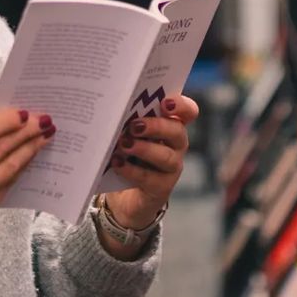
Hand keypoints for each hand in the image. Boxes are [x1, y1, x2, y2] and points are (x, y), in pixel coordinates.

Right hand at [0, 107, 54, 290]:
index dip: (5, 121)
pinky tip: (28, 161)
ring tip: (43, 138)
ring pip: (9, 166)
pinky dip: (19, 171)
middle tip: (42, 120)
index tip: (22, 113)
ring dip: (29, 150)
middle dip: (24, 132)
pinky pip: (6, 186)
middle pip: (0, 147)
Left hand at [104, 94, 197, 229]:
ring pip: (167, 157)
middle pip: (177, 131)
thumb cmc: (124, 152)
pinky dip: (132, 170)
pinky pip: (151, 179)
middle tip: (134, 126)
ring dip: (144, 149)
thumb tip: (109, 105)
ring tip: (123, 144)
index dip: (181, 106)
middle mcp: (174, 145)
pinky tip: (117, 163)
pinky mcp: (161, 188)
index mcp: (168, 125)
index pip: (187, 112)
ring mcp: (171, 168)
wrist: (122, 193)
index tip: (166, 103)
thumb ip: (124, 119)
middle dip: (156, 126)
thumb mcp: (124, 132)